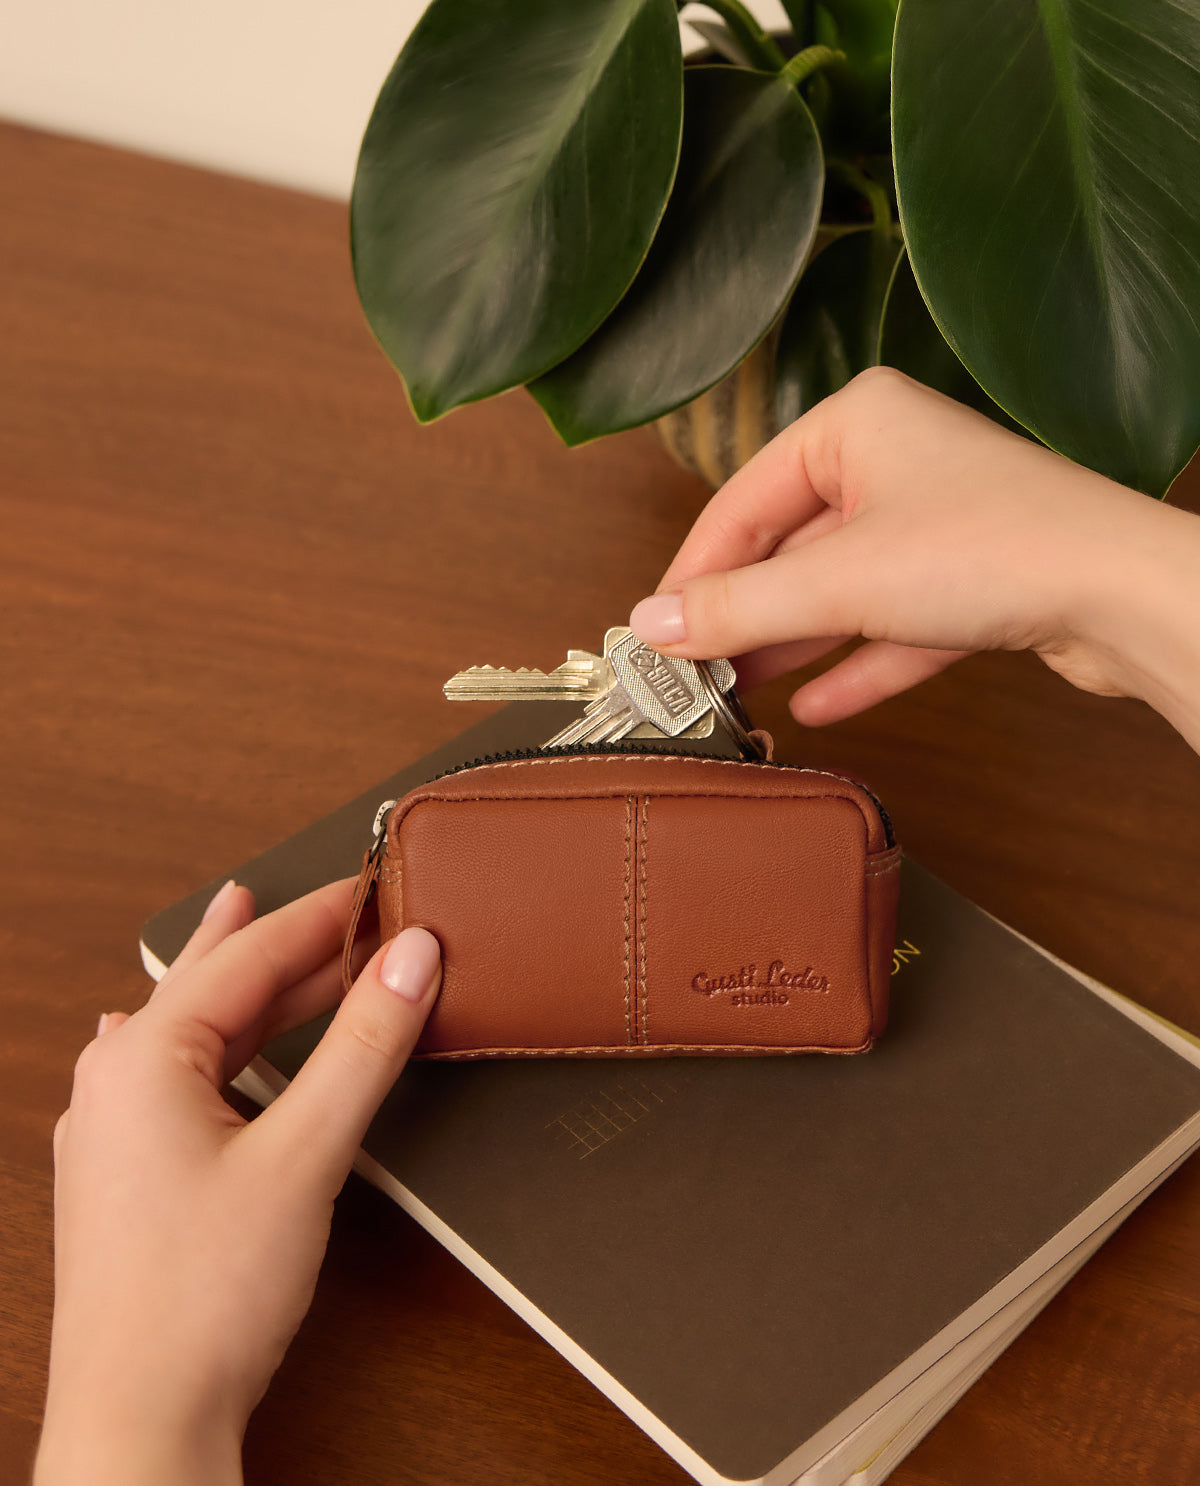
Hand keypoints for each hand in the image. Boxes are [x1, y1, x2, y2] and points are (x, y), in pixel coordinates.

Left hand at [36, 878, 441, 1485]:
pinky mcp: (125, 1173)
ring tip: (274, 933)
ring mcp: (110, 1129)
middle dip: (285, 940)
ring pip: (194, 1028)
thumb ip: (363, 1046)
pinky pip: (178, 1074)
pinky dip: (222, 1041)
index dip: (325, 914)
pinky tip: (211, 1035)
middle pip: (216, 981)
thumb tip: (411, 958)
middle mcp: (112, 1080)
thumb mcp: (305, 1154)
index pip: (250, 952)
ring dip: (252, 989)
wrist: (139, 1422)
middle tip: (346, 904)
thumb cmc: (201, 1299)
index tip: (380, 887)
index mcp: (142, 1057)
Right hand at [630, 369, 1199, 751]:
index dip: (693, 574)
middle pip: (789, 549)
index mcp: (854, 424)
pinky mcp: (971, 581)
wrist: (1125, 597)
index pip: (742, 502)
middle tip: (691, 673)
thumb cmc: (997, 550)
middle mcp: (894, 462)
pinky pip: (890, 625)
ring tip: (738, 696)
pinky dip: (854, 664)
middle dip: (743, 616)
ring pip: (839, 591)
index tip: (654, 633)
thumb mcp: (840, 582)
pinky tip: (814, 706)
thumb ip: (738, 607)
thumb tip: (651, 627)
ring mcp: (936, 522)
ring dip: (791, 645)